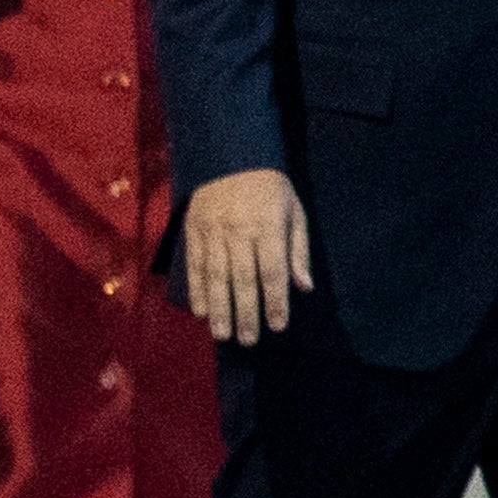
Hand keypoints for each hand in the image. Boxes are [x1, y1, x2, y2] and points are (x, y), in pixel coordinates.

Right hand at [180, 166, 311, 343]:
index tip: (278, 326)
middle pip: (242, 279)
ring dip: (219, 308)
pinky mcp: (193, 230)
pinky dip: (197, 289)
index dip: (275, 301)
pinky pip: (194, 265)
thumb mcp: (294, 212)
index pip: (272, 272)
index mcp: (268, 227)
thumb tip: (304, 287)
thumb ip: (298, 251)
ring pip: (215, 276)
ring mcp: (213, 231)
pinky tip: (201, 311)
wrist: (230, 156)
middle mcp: (239, 232)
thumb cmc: (270, 190)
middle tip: (247, 340)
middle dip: (245, 313)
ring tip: (222, 334)